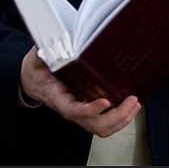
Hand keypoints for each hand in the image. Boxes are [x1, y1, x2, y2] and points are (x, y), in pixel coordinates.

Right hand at [19, 46, 139, 136]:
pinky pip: (105, 121)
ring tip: (135, 104)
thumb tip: (50, 40)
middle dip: (115, 116)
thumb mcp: (37, 59)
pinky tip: (131, 106)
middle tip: (131, 101)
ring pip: (102, 127)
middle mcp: (71, 109)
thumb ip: (43, 52)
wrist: (33, 80)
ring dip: (122, 119)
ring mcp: (81, 112)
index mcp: (57, 98)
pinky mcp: (89, 109)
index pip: (73, 111)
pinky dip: (121, 117)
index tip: (105, 101)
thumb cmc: (38, 70)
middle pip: (94, 124)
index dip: (90, 110)